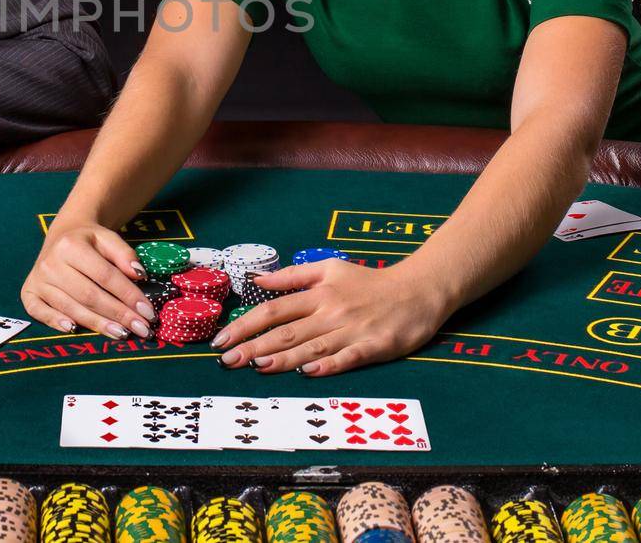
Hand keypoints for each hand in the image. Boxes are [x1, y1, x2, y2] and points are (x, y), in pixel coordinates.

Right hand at [20, 222, 156, 339]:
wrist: (62, 234)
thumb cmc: (89, 241)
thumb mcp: (108, 238)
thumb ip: (124, 254)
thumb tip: (139, 275)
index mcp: (71, 246)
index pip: (105, 276)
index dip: (128, 295)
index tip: (148, 311)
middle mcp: (51, 263)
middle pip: (89, 295)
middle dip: (118, 314)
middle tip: (141, 329)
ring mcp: (38, 279)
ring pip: (71, 307)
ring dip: (98, 324)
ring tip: (121, 334)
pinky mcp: (29, 292)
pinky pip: (39, 312)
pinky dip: (55, 322)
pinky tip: (74, 329)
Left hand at [209, 260, 451, 376]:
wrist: (418, 289)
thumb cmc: (370, 282)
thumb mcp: (329, 268)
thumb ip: (293, 276)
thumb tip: (256, 280)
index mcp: (318, 292)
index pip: (273, 310)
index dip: (245, 324)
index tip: (221, 339)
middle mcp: (330, 311)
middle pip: (286, 330)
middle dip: (254, 346)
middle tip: (226, 360)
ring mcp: (352, 329)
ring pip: (311, 345)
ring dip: (282, 357)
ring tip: (255, 366)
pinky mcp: (374, 346)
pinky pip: (348, 357)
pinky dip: (328, 364)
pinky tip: (309, 372)